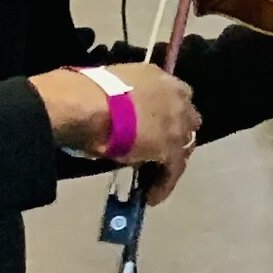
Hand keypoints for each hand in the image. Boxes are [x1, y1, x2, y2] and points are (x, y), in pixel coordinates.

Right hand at [32, 62, 200, 199]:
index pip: (172, 95)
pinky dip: (163, 184)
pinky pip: (173, 169)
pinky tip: (152, 197)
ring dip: (171, 159)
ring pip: (184, 144)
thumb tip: (118, 113)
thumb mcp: (112, 85)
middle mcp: (176, 95)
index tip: (154, 123)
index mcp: (157, 75)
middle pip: (186, 118)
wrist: (88, 105)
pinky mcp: (173, 148)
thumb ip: (124, 97)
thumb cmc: (86, 90)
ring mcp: (178, 122)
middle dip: (175, 132)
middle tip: (159, 148)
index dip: (165, 112)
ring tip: (155, 175)